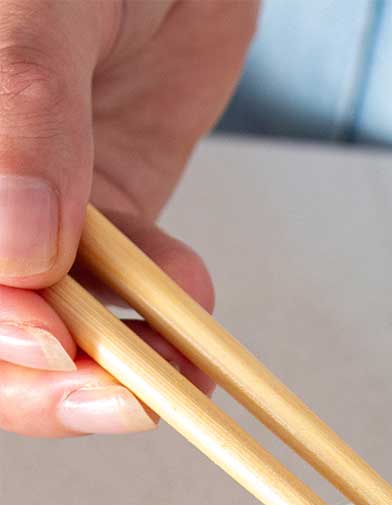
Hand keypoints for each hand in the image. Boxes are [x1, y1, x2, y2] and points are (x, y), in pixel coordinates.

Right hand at [0, 0, 257, 436]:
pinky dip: (163, 321)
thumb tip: (19, 248)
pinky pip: (122, 300)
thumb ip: (25, 112)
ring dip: (121, 364)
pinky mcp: (101, 220)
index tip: (57, 346)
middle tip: (128, 399)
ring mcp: (28, 213)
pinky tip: (193, 298)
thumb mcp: (35, 5)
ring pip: (53, 334)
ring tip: (184, 363)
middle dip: (51, 382)